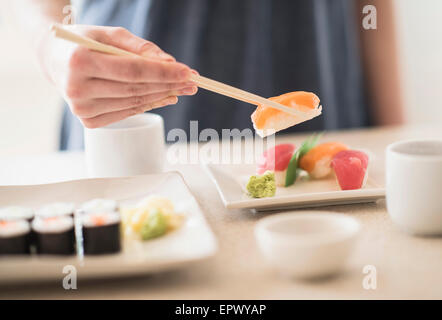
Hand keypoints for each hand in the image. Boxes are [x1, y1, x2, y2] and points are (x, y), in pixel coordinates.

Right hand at [39, 25, 196, 127]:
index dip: (163, 73)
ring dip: (164, 96)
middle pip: (136, 89)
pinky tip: (166, 97)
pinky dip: (150, 105)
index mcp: (80, 61)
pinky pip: (128, 112)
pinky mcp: (89, 122)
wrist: (56, 61)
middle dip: (170, 85)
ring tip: (183, 89)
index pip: (132, 71)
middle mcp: (78, 88)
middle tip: (193, 81)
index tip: (188, 72)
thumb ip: (141, 48)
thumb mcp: (110, 34)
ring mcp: (82, 109)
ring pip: (135, 103)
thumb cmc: (85, 43)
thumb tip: (171, 63)